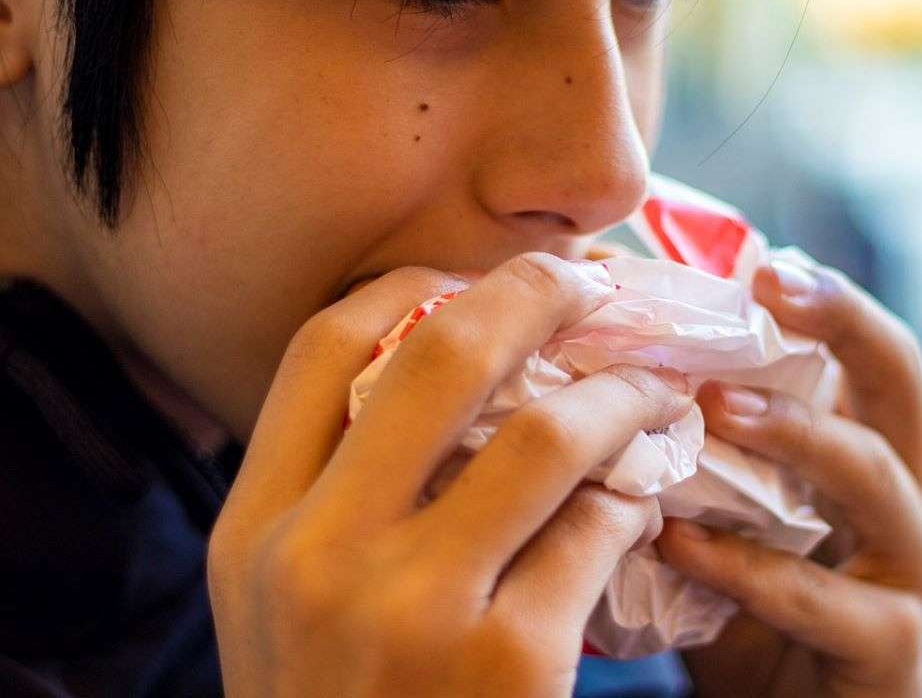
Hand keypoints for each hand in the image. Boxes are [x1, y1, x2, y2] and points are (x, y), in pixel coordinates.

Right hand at [207, 254, 693, 696]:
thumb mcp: (287, 604)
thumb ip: (338, 496)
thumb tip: (459, 373)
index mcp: (255, 529)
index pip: (323, 347)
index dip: (411, 286)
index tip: (471, 276)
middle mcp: (322, 555)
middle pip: (442, 356)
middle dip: (532, 294)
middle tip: (588, 283)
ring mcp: (418, 609)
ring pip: (550, 435)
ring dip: (620, 400)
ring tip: (651, 397)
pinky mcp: (513, 661)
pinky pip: (602, 529)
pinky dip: (637, 500)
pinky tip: (644, 505)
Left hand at [657, 261, 921, 697]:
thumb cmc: (759, 597)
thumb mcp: (739, 508)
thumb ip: (705, 441)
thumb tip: (605, 351)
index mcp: (883, 448)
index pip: (874, 350)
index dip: (831, 299)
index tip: (766, 264)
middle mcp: (916, 494)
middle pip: (900, 379)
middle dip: (839, 321)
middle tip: (768, 291)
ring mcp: (914, 569)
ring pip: (868, 475)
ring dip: (788, 432)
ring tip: (710, 406)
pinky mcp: (892, 646)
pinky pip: (815, 594)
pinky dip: (741, 565)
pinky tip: (676, 543)